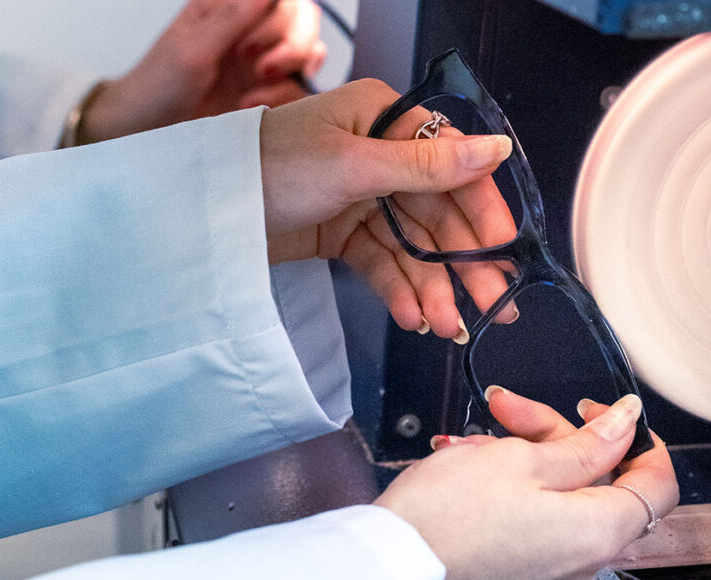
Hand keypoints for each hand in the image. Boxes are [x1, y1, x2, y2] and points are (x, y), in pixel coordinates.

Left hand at [84, 0, 325, 141]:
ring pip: (310, 54)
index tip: (249, 46)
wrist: (147, 132)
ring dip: (290, 73)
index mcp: (231, 8)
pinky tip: (251, 108)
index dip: (279, 19)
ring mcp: (264, 62)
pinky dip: (284, 99)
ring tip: (256, 92)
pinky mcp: (269, 94)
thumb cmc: (158, 85)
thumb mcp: (192, 48)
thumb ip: (233, 18)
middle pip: (304, 21)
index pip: (281, 0)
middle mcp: (253, 31)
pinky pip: (299, 89)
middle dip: (291, 47)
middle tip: (260, 70)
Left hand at [259, 78, 518, 339]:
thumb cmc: (268, 166)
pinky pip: (384, 263)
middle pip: (438, 215)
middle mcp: (380, 155)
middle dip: (463, 265)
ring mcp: (363, 196)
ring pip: (414, 246)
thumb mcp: (353, 165)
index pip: (453, 168)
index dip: (483, 214)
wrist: (204, 211)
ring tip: (446, 326)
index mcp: (386, 121)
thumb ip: (429, 167)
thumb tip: (497, 150)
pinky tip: (413, 317)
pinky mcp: (344, 232)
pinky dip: (399, 290)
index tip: (506, 254)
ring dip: (432, 288)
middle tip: (492, 306)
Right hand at [375, 389, 678, 579]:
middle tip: (503, 406)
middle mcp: (584, 565)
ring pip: (560, 497)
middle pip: (596, 482)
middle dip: (550, 433)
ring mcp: (553, 577)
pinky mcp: (524, 579)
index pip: (657, 483)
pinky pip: (537, 524)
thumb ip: (587, 443)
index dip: (638, 439)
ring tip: (469, 442)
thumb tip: (628, 422)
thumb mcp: (520, 459)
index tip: (606, 412)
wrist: (387, 565)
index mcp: (597, 533)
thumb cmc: (444, 516)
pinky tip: (469, 469)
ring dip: (520, 456)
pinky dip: (512, 492)